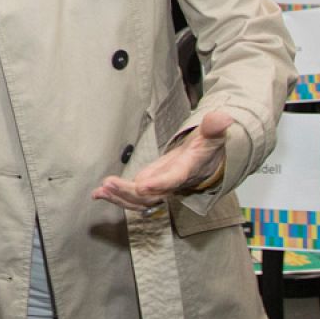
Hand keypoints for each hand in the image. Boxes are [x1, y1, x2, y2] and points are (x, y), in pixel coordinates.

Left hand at [91, 110, 233, 210]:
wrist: (204, 161)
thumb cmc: (206, 147)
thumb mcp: (212, 135)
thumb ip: (214, 127)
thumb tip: (222, 117)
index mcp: (186, 170)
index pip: (173, 179)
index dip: (159, 183)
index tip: (142, 185)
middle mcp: (171, 183)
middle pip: (151, 195)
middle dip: (129, 192)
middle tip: (108, 184)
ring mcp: (159, 188)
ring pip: (139, 201)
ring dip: (119, 197)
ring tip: (100, 191)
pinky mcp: (148, 187)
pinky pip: (132, 198)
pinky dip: (115, 197)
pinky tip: (97, 194)